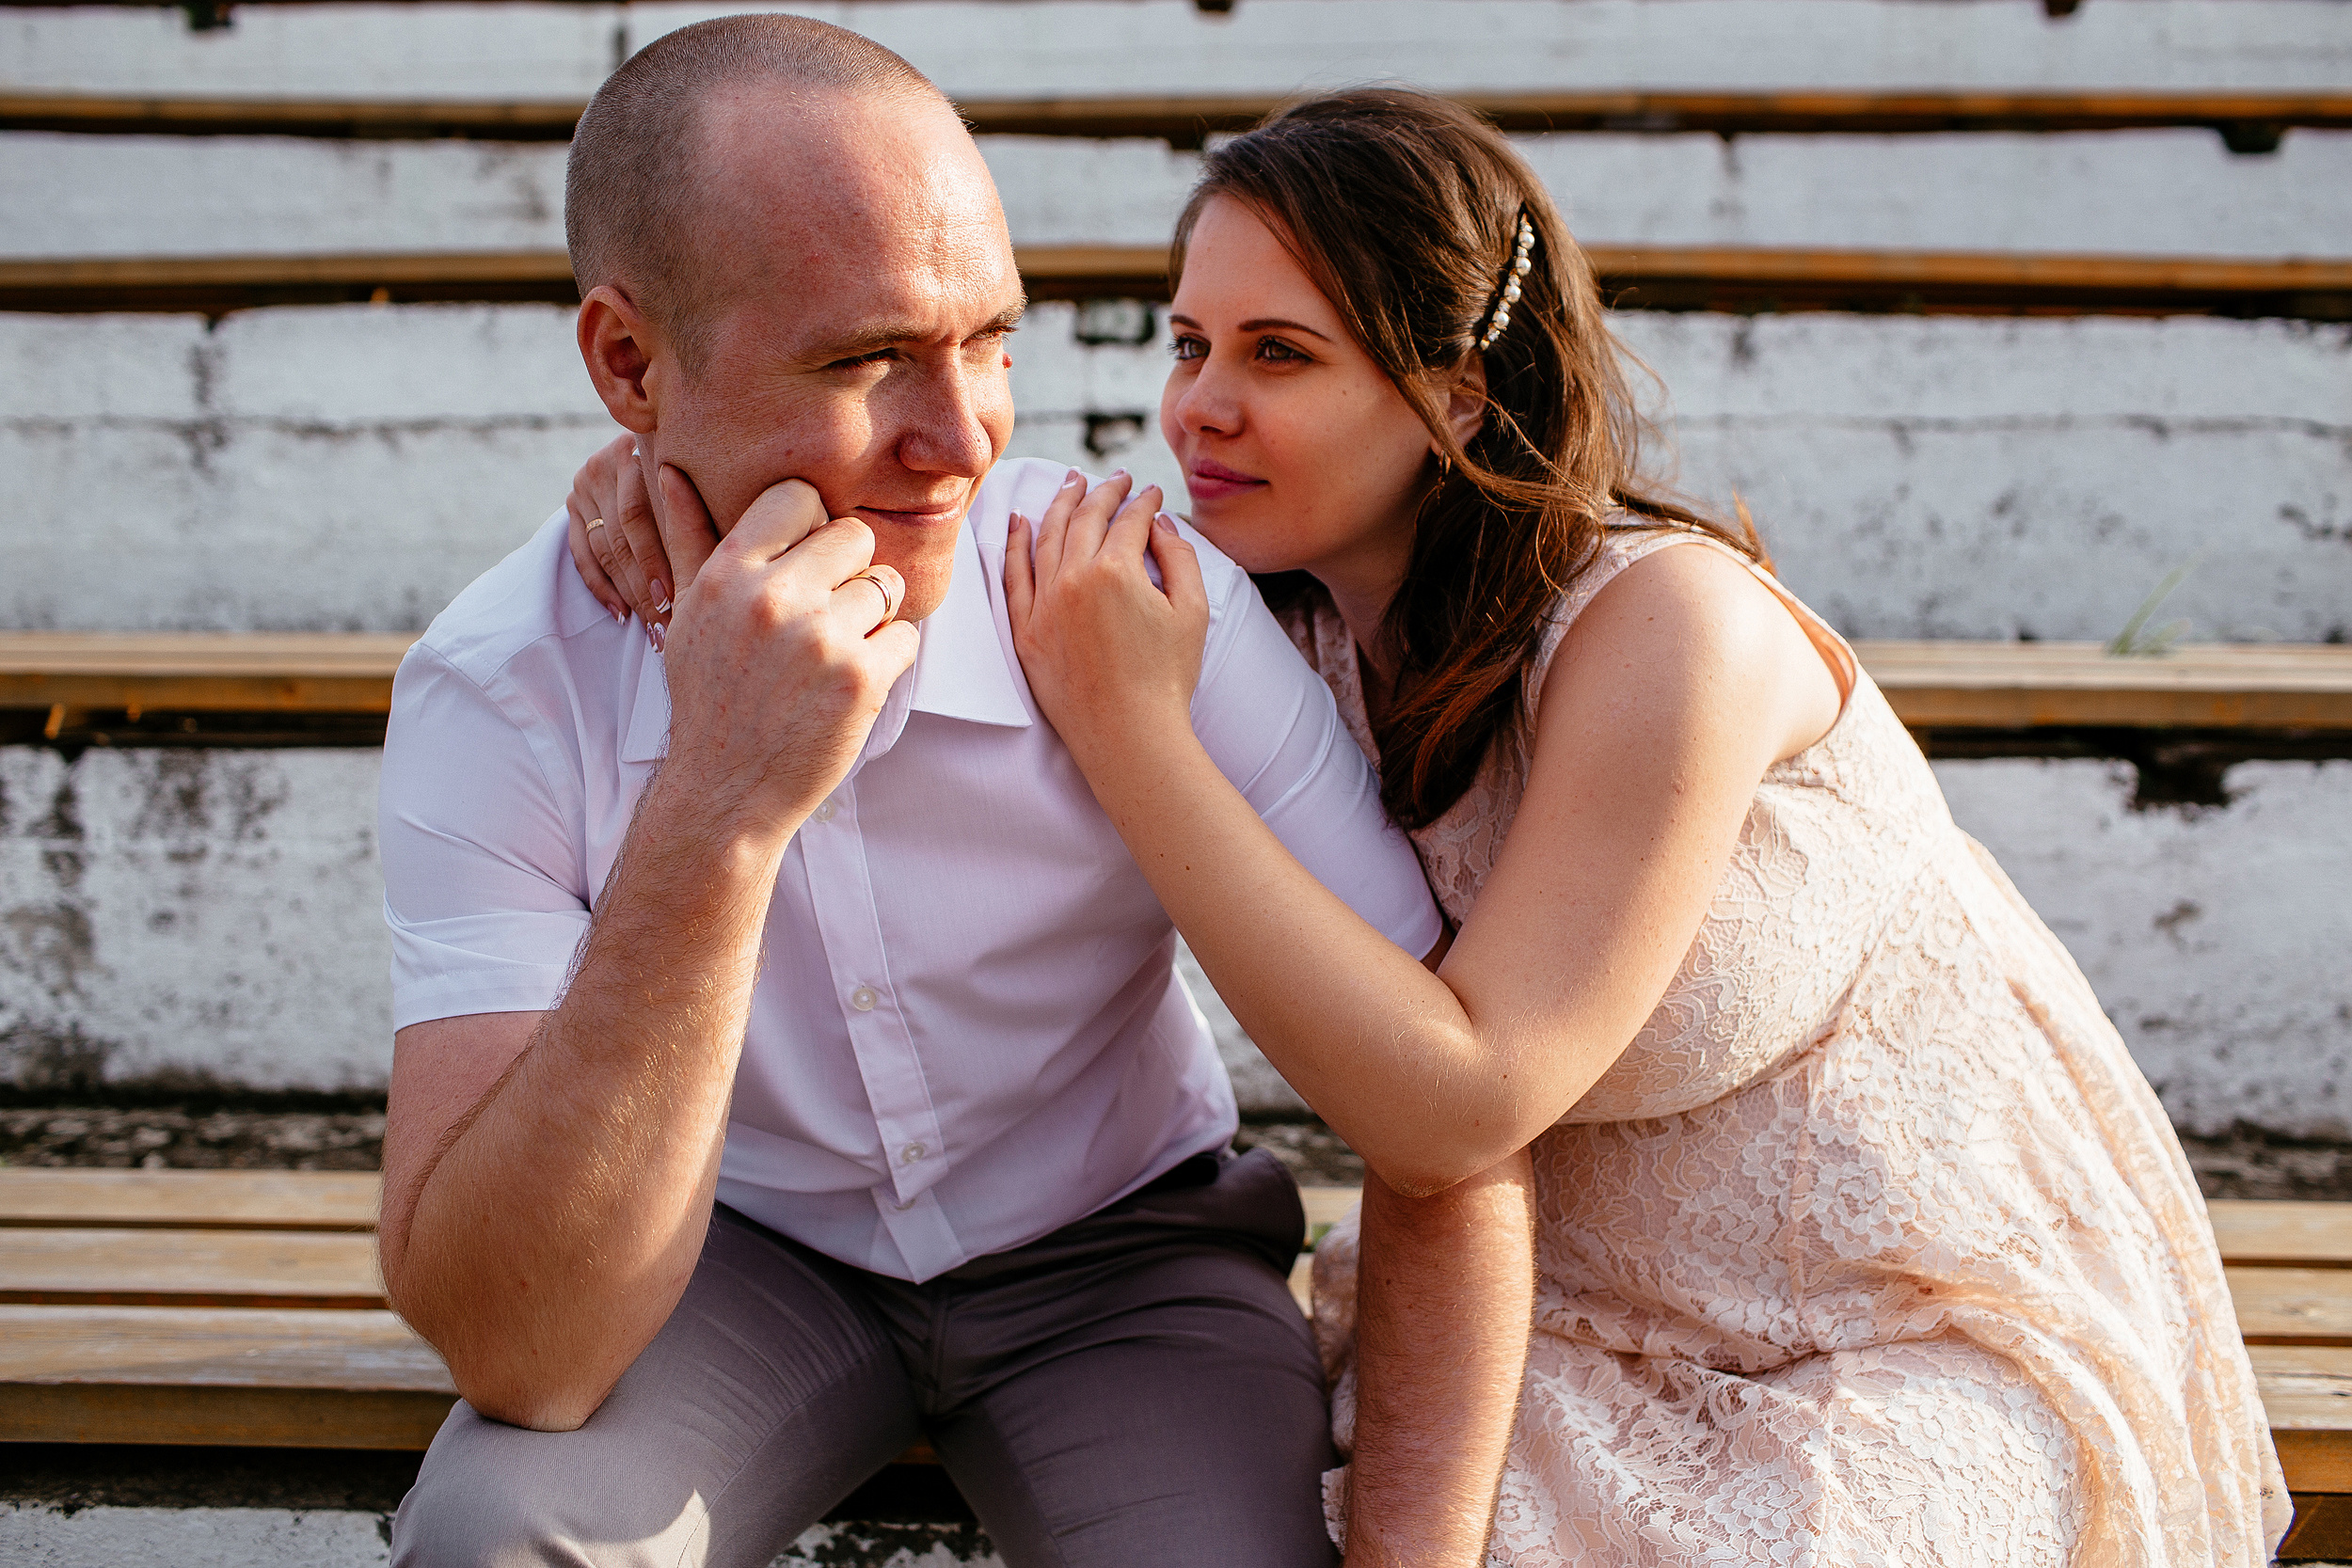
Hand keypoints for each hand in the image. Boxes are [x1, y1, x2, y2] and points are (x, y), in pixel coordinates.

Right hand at [565, 435, 720, 647]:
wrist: (653, 456)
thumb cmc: (702, 481)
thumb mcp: (705, 481)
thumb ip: (708, 504)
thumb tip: (740, 545)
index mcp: (639, 448)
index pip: (640, 514)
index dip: (660, 560)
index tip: (683, 597)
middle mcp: (605, 462)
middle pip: (623, 535)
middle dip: (648, 584)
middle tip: (670, 621)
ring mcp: (585, 483)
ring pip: (605, 549)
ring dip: (630, 592)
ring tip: (654, 624)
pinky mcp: (573, 504)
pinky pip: (582, 553)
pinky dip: (602, 587)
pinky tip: (622, 614)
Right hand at [659, 479, 918, 831]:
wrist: (727, 790)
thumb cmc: (711, 696)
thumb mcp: (689, 613)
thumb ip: (688, 536)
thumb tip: (668, 465)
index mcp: (728, 574)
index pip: (799, 496)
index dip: (812, 527)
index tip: (805, 564)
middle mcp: (772, 598)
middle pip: (854, 535)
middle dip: (850, 572)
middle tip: (824, 616)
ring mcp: (820, 638)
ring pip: (885, 586)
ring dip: (871, 619)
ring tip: (831, 655)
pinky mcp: (861, 679)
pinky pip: (905, 637)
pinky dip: (889, 660)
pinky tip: (849, 686)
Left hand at [1003, 470, 1209, 768]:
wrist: (1129, 737)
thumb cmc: (1168, 679)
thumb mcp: (1191, 612)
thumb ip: (1180, 558)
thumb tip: (1161, 523)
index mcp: (1115, 571)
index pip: (1128, 520)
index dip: (1143, 502)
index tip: (1151, 493)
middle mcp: (1072, 579)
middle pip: (1084, 519)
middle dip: (1102, 492)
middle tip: (1115, 478)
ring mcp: (1043, 605)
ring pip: (1045, 538)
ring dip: (1059, 505)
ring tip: (1070, 483)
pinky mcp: (1026, 632)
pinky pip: (1013, 577)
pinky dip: (1014, 545)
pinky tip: (1020, 521)